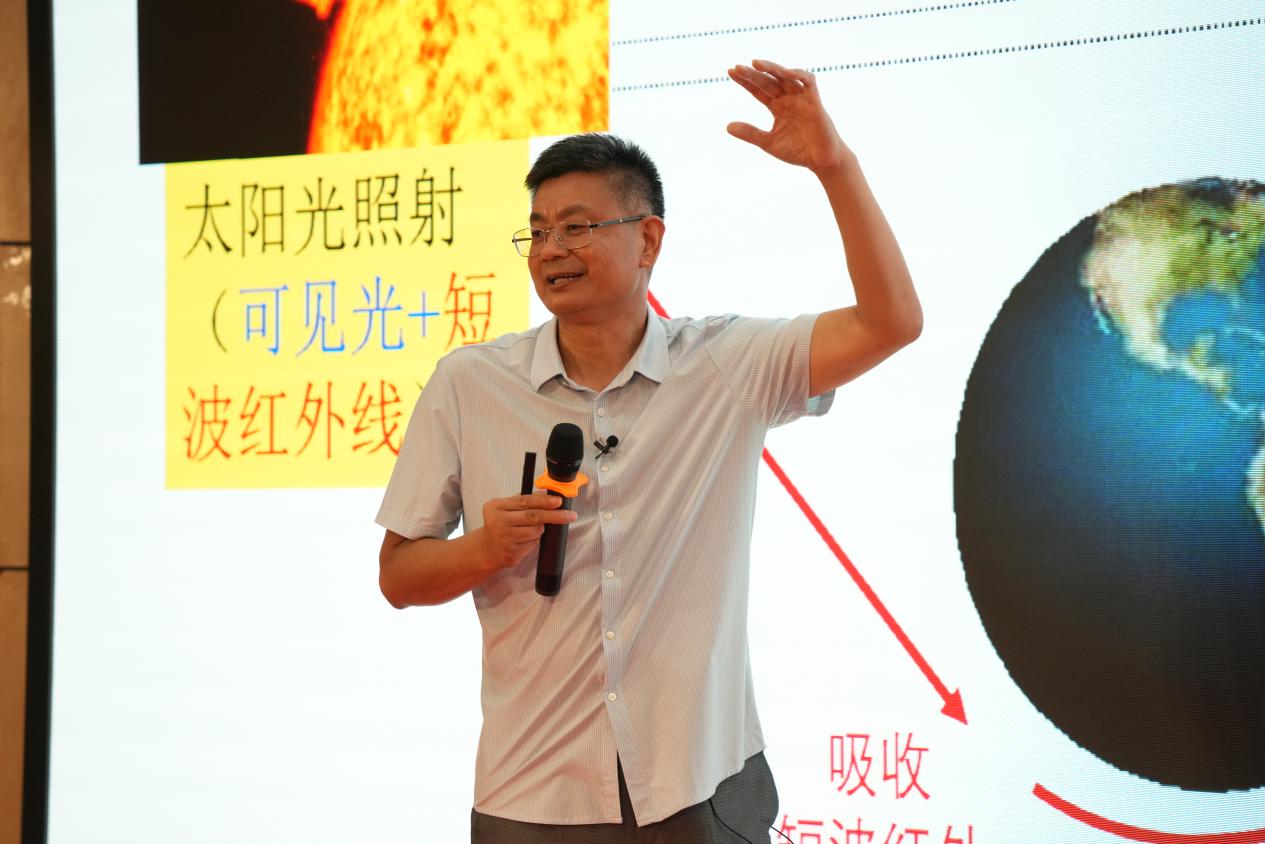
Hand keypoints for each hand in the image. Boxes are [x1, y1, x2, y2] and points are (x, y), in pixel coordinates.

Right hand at [479, 493, 576, 568]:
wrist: (486, 549)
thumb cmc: (499, 525)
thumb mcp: (505, 508)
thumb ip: (523, 501)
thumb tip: (547, 494)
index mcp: (496, 507)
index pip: (525, 501)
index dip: (544, 501)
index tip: (559, 501)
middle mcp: (498, 522)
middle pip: (533, 516)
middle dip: (555, 515)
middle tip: (569, 515)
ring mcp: (504, 539)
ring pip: (535, 531)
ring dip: (541, 529)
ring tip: (533, 528)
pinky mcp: (511, 553)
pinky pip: (533, 544)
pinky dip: (534, 541)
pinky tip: (525, 540)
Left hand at [727, 59, 850, 174]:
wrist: (821, 161)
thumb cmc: (798, 151)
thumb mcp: (768, 142)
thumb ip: (750, 133)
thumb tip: (727, 126)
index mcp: (777, 107)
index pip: (759, 89)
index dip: (746, 81)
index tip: (731, 71)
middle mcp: (788, 99)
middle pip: (768, 81)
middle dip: (753, 74)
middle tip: (737, 68)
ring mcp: (801, 98)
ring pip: (785, 76)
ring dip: (771, 68)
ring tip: (755, 63)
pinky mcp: (815, 101)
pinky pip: (808, 81)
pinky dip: (797, 74)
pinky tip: (784, 71)